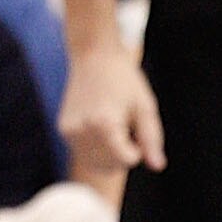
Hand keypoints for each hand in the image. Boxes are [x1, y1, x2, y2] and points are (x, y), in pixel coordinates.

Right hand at [59, 42, 164, 174]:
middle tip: (124, 125)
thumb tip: (158, 166)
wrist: (93, 55)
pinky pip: (84, 154)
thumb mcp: (145, 106)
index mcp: (104, 124)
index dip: (137, 149)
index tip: (135, 128)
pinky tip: (99, 124)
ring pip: (95, 165)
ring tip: (111, 125)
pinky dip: (95, 148)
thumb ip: (152, 139)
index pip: (126, 160)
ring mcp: (70, 131)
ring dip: (108, 155)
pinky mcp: (63, 129)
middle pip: (110, 166)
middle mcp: (83, 129)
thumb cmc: (123, 79)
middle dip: (122, 155)